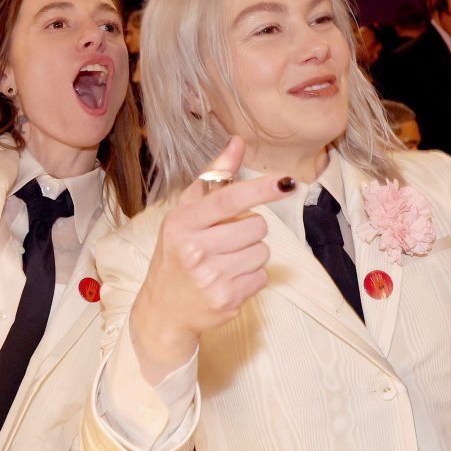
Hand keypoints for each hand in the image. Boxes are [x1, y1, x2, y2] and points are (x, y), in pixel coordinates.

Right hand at [126, 136, 290, 382]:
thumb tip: (237, 143)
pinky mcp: (226, 298)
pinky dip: (251, 276)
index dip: (260, 189)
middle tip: (225, 240)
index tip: (286, 182)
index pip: (229, 199)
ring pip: (263, 252)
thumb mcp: (186, 213)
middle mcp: (194, 249)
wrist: (164, 307)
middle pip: (256, 227)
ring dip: (251, 254)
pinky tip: (228, 279)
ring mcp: (210, 276)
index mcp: (182, 222)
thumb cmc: (177, 252)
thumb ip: (213, 178)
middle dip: (249, 231)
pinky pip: (262, 276)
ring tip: (225, 261)